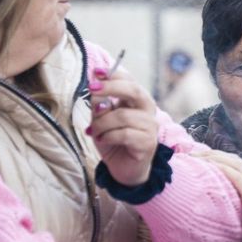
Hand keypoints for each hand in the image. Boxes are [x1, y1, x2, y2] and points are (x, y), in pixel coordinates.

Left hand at [86, 69, 159, 187]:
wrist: (123, 168)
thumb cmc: (113, 141)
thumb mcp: (101, 120)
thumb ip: (100, 105)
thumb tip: (95, 89)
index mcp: (137, 102)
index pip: (130, 82)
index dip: (114, 75)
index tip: (96, 72)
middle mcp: (147, 111)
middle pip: (134, 91)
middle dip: (111, 88)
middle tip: (91, 89)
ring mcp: (150, 127)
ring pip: (123, 115)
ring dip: (101, 123)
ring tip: (93, 131)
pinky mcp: (148, 143)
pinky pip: (124, 134)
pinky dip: (108, 136)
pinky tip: (102, 140)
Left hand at [194, 149, 241, 241]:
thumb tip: (233, 216)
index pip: (240, 167)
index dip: (223, 160)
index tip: (207, 159)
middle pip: (236, 160)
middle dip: (216, 154)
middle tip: (196, 154)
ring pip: (234, 163)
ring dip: (214, 157)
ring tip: (197, 157)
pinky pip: (235, 174)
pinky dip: (220, 167)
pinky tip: (208, 165)